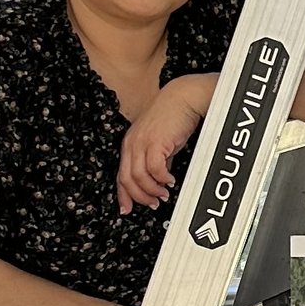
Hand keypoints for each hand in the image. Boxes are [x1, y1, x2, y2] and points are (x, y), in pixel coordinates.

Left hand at [116, 76, 214, 212]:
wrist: (184, 96)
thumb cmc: (174, 115)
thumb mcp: (161, 141)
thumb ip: (157, 159)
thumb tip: (160, 178)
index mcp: (130, 144)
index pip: (121, 174)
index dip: (123, 194)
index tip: (128, 208)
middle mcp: (132, 143)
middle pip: (126, 179)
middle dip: (139, 196)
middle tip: (153, 203)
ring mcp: (141, 142)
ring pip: (138, 177)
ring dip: (152, 190)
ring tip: (163, 194)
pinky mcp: (154, 142)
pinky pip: (154, 169)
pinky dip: (162, 179)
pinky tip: (170, 181)